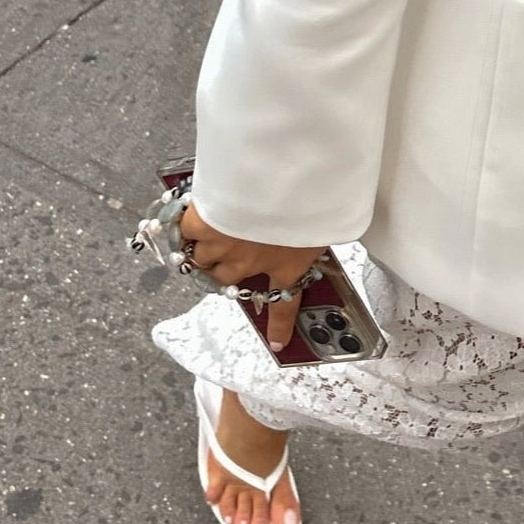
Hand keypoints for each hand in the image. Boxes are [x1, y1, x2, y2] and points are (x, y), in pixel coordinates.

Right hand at [179, 202, 326, 352]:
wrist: (284, 180)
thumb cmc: (312, 196)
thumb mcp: (325, 218)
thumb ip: (321, 227)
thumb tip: (334, 216)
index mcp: (289, 266)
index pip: (286, 306)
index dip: (280, 327)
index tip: (278, 343)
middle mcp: (253, 264)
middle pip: (227, 279)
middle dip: (222, 269)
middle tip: (219, 258)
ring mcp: (225, 247)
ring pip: (203, 258)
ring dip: (204, 248)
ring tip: (202, 234)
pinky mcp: (204, 226)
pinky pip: (188, 232)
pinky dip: (189, 225)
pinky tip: (191, 216)